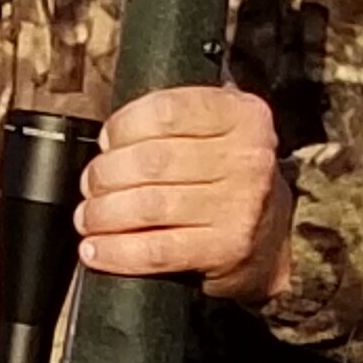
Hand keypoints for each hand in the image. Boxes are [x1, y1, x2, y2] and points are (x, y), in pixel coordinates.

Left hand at [74, 87, 291, 300]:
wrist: (273, 239)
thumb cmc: (229, 179)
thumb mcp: (218, 133)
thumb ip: (175, 122)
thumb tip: (108, 140)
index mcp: (242, 116)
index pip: (167, 111)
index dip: (123, 126)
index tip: (107, 142)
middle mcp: (248, 157)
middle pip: (152, 161)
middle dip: (106, 175)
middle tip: (91, 185)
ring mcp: (240, 205)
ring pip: (148, 205)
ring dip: (104, 213)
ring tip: (88, 217)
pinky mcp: (227, 248)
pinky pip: (156, 250)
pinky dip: (116, 251)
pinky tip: (96, 250)